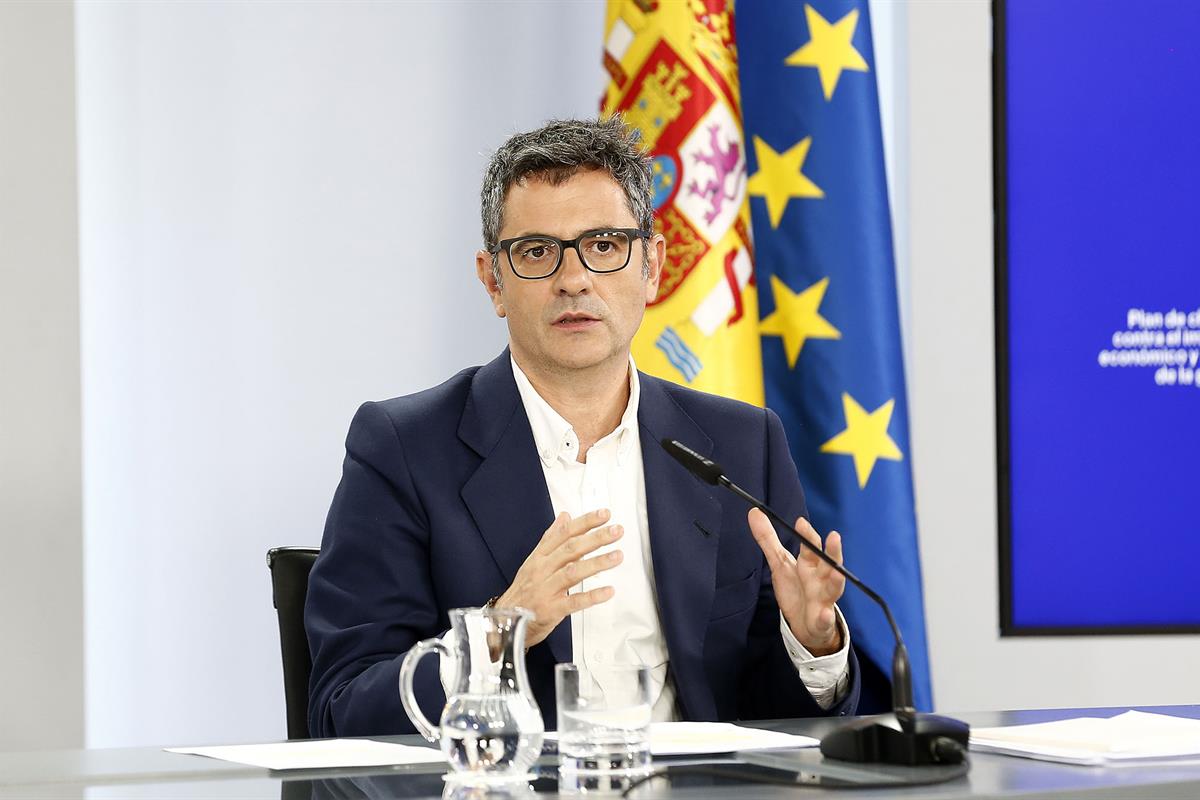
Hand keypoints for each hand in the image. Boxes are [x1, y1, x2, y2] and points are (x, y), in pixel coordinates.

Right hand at [495, 509, 622, 647]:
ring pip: (573, 572)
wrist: (505, 620)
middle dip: (596, 538)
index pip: (564, 533)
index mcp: (540, 556)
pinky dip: (592, 596)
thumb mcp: (535, 561)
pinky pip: (574, 601)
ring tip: (617, 556)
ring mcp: (546, 589)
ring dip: (597, 563)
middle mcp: (542, 570)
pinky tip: (608, 591)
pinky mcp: (551, 610)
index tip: (604, 514)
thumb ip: (552, 538)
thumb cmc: (524, 591)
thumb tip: (565, 517)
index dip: (585, 522)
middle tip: (616, 531)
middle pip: (570, 549)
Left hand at [748, 508, 845, 655]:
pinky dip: (825, 617)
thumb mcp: (779, 563)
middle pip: (829, 562)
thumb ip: (768, 539)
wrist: (804, 623)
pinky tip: (824, 614)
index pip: (811, 546)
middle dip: (832, 551)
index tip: (800, 522)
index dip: (807, 535)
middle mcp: (820, 578)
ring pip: (834, 588)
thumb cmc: (796, 588)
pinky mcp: (822, 621)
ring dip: (837, 580)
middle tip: (834, 537)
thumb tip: (754, 511)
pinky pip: (825, 620)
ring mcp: (823, 599)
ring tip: (838, 573)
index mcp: (810, 563)